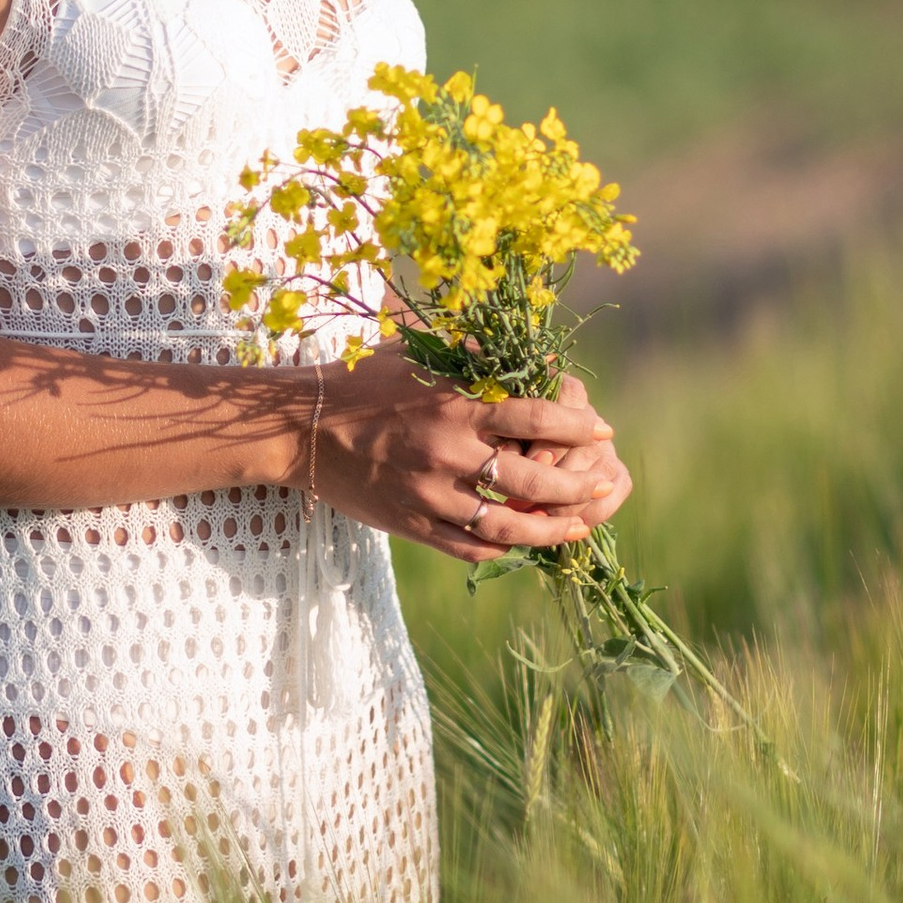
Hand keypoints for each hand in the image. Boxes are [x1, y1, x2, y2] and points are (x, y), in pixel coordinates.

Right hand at [308, 349, 631, 563]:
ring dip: (550, 530)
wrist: (300, 426)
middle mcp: (446, 451)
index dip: (576, 424)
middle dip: (576, 485)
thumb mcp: (417, 353)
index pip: (534, 415)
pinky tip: (520, 544)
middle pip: (532, 478)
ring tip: (578, 528)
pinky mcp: (409, 523)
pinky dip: (500, 548)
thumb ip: (475, 357)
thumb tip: (536, 358)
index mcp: (453, 403)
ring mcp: (428, 493)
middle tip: (602, 485)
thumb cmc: (361, 380)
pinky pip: (466, 547)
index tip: (603, 428)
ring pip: (505, 525)